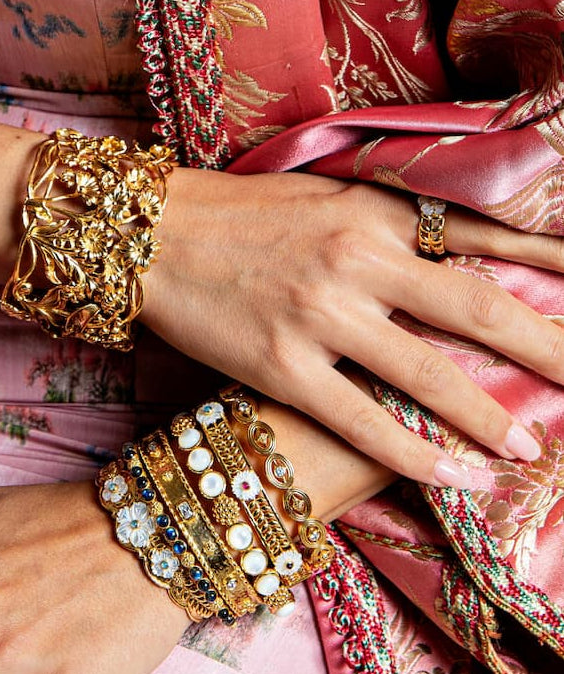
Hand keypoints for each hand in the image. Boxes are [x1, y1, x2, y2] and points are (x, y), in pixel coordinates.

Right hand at [142, 169, 563, 484]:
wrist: (148, 234)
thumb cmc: (235, 212)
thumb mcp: (321, 196)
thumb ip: (387, 222)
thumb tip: (452, 252)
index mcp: (370, 210)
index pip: (480, 234)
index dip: (545, 260)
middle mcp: (355, 258)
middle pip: (475, 309)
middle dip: (545, 347)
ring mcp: (319, 314)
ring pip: (429, 374)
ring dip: (489, 415)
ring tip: (529, 446)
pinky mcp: (282, 366)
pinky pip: (366, 423)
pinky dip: (419, 455)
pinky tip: (458, 476)